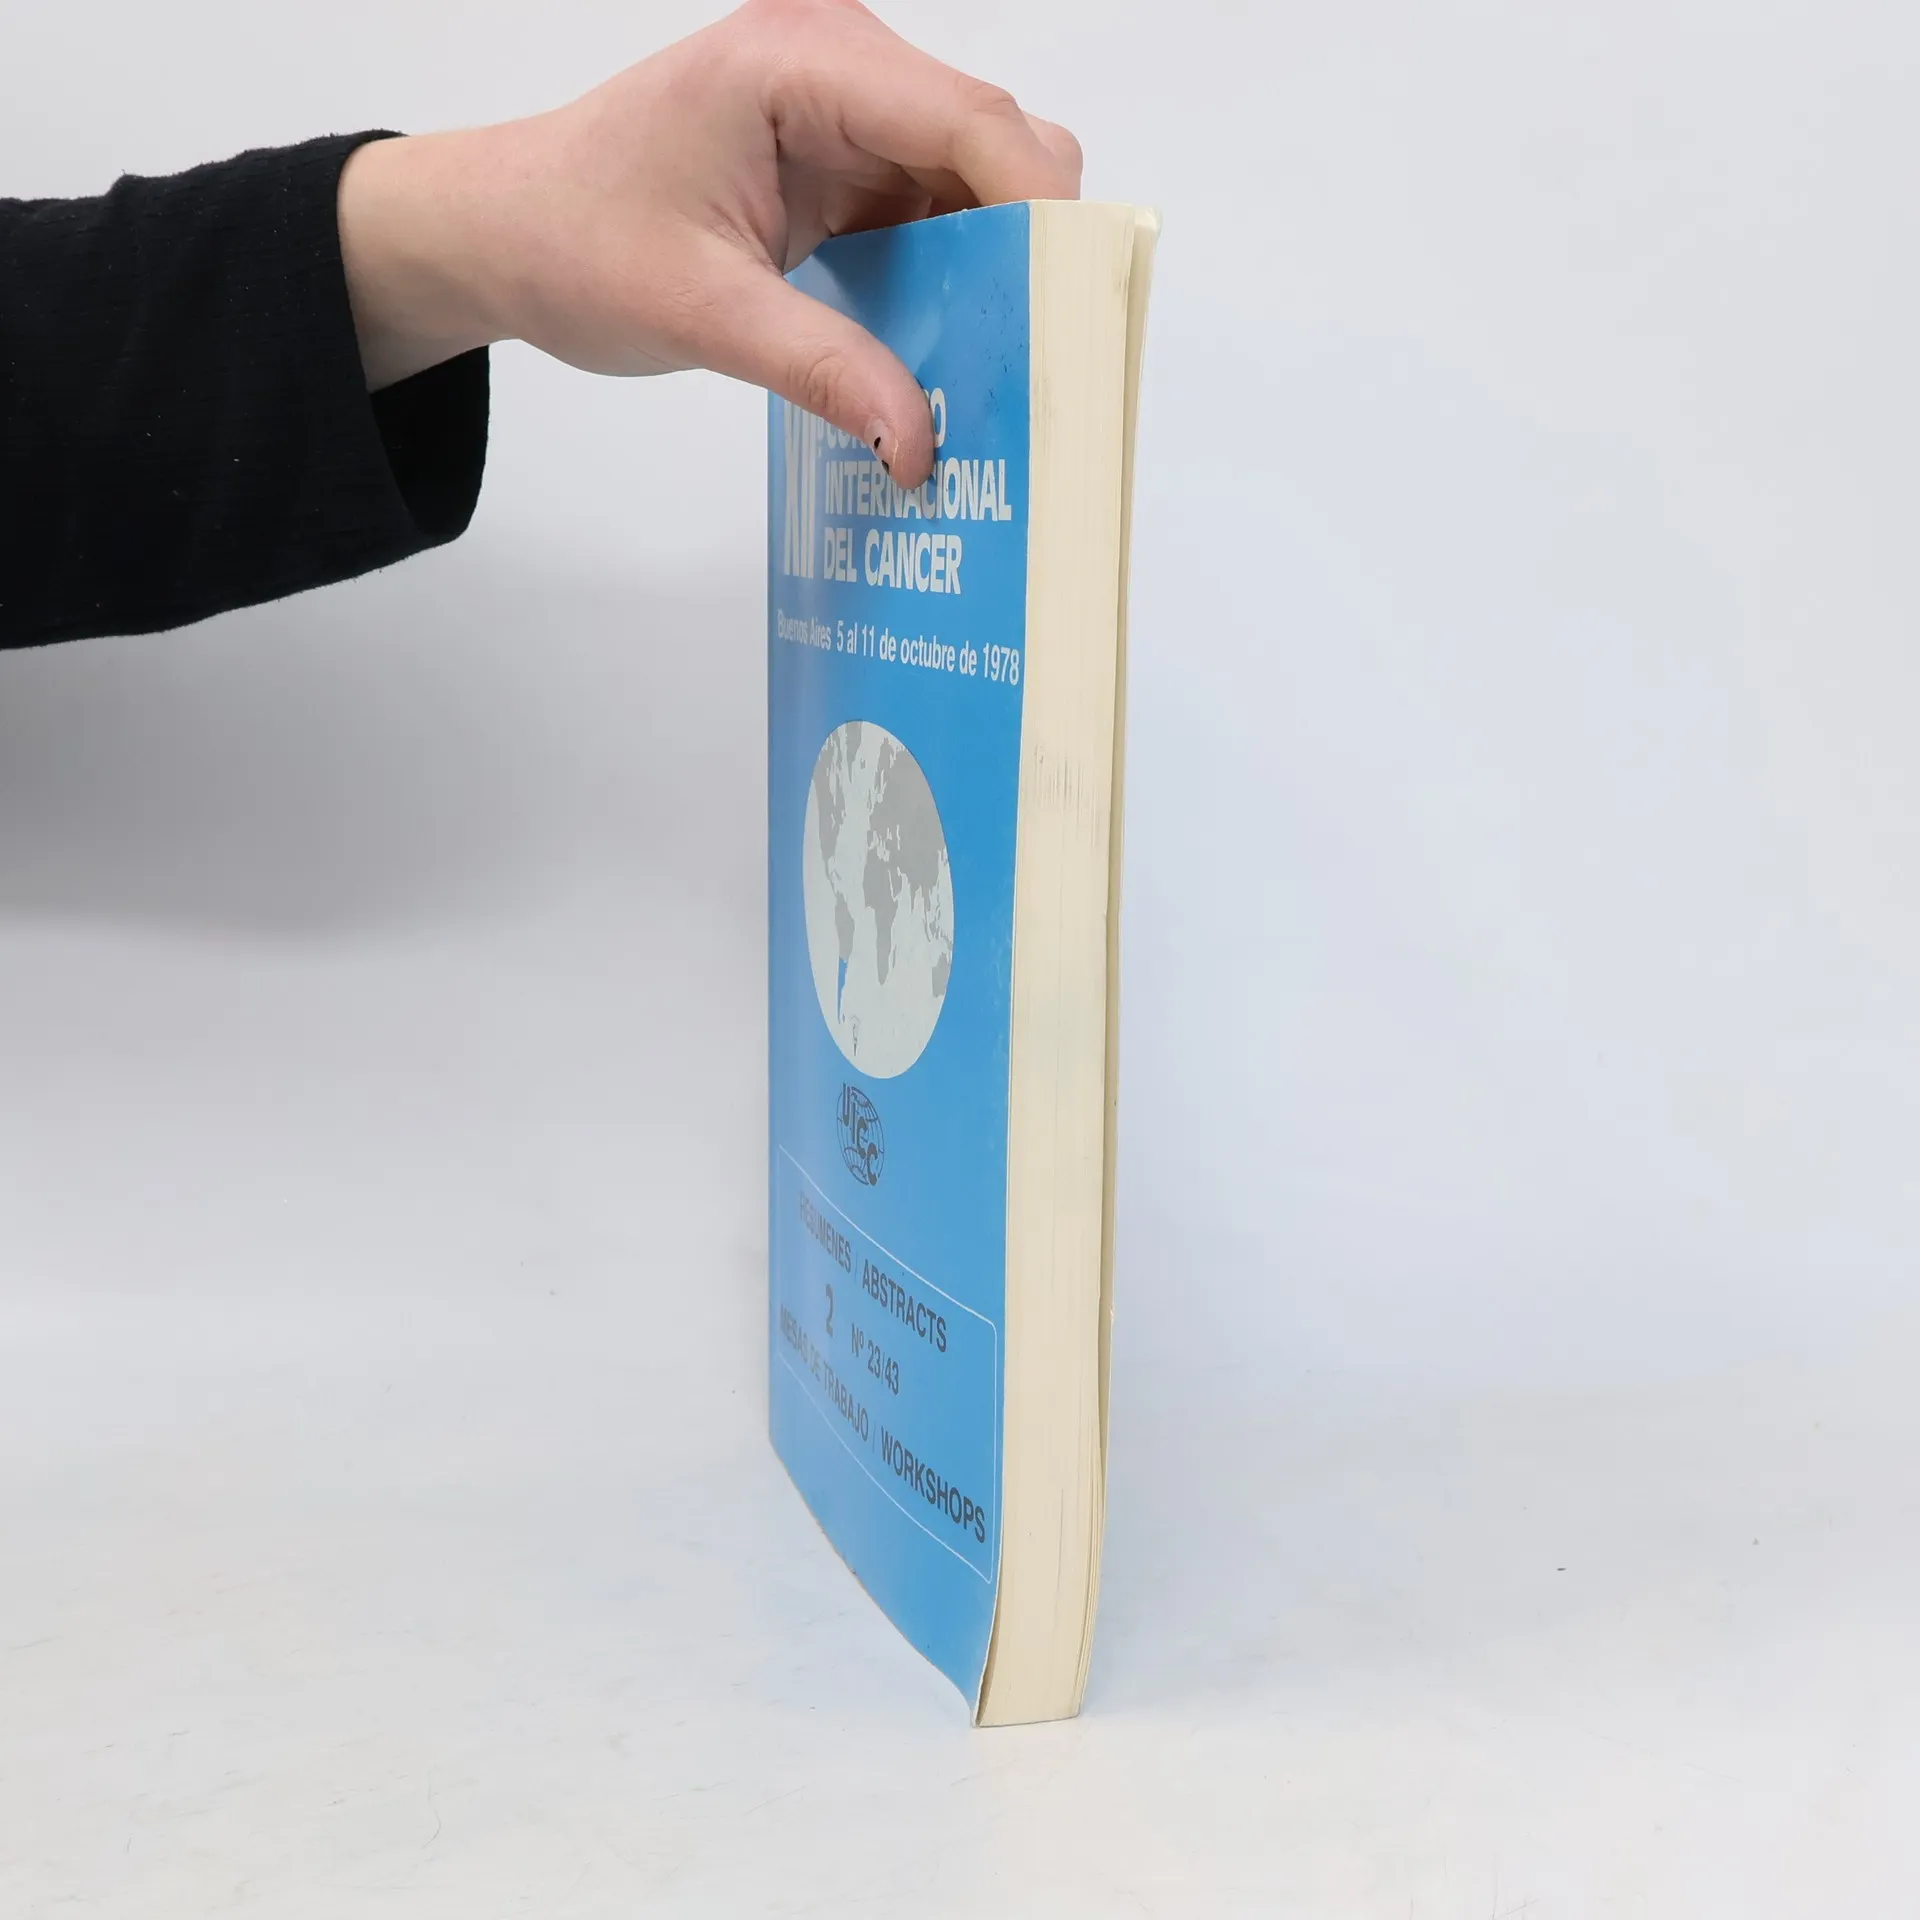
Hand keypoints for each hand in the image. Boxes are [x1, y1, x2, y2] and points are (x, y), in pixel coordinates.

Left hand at [336, 0, 1080, 486]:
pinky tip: (951, 349)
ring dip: (996, 271)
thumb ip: (823, 369)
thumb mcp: (702, 314)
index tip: (1073, 308)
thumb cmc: (573, 241)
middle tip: (1040, 359)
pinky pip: (936, 214)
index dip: (1037, 209)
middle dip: (1028, 248)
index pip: (965, 118)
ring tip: (1001, 368)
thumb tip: (922, 442)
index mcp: (800, 59)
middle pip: (993, 144)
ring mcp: (848, 113)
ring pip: (977, 183)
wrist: (504, 232)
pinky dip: (956, 280)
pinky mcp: (846, 164)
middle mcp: (839, 65)